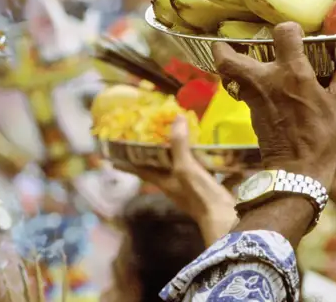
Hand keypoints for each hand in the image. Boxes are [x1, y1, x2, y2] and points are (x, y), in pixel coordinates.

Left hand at [123, 115, 236, 245]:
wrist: (224, 218)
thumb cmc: (198, 194)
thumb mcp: (185, 167)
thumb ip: (179, 144)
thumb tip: (176, 117)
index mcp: (163, 181)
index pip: (139, 170)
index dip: (126, 164)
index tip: (111, 157)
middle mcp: (173, 184)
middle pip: (158, 167)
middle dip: (153, 153)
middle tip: (149, 135)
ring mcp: (189, 187)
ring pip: (179, 167)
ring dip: (178, 154)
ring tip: (177, 136)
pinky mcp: (206, 188)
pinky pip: (202, 170)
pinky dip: (204, 160)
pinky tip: (211, 149)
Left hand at [212, 23, 335, 185]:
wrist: (297, 173)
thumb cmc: (321, 139)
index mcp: (292, 74)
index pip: (283, 33)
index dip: (289, 29)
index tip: (296, 34)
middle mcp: (266, 80)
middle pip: (228, 56)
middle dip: (226, 47)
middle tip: (235, 41)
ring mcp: (253, 95)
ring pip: (227, 72)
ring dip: (228, 62)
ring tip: (238, 56)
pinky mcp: (249, 110)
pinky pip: (236, 87)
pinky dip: (239, 80)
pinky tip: (254, 80)